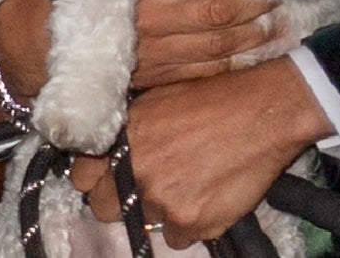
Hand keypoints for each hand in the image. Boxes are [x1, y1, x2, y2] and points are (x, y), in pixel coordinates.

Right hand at [0, 0, 276, 109]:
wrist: (23, 59)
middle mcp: (140, 18)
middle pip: (207, 8)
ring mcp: (148, 53)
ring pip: (212, 44)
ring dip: (251, 33)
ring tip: (281, 20)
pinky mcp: (150, 77)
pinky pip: (201, 72)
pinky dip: (234, 63)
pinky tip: (259, 52)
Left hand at [71, 57, 329, 245]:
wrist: (259, 113)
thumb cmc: (205, 100)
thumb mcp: (150, 104)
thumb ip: (122, 133)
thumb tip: (102, 153)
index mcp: (117, 141)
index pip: (80, 178)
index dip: (96, 178)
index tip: (109, 177)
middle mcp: (132, 173)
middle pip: (103, 209)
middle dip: (120, 201)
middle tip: (145, 187)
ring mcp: (160, 201)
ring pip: (144, 224)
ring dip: (159, 212)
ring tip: (185, 187)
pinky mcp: (191, 222)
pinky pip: (178, 238)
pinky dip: (190, 224)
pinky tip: (205, 199)